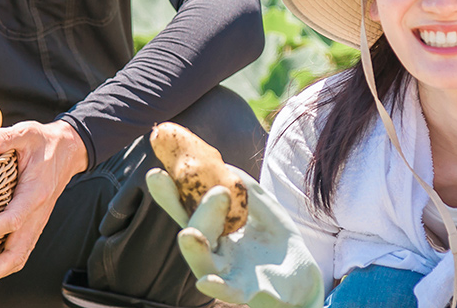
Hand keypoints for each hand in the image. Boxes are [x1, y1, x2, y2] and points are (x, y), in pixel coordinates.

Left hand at [0, 119, 88, 291]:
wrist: (68, 150)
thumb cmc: (44, 141)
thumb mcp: (27, 132)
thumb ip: (6, 137)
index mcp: (35, 193)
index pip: (14, 218)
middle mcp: (37, 213)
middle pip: (19, 251)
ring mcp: (37, 221)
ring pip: (20, 256)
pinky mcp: (33, 223)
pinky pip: (21, 250)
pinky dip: (5, 264)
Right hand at [147, 167, 323, 307]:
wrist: (301, 274)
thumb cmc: (276, 239)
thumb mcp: (264, 206)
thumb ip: (244, 186)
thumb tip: (222, 165)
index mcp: (214, 228)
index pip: (187, 209)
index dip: (170, 195)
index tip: (155, 173)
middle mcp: (214, 250)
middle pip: (194, 232)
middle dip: (197, 212)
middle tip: (217, 190)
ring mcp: (227, 272)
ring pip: (203, 262)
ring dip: (195, 248)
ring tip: (190, 234)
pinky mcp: (246, 290)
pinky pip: (228, 291)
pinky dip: (216, 287)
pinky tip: (206, 281)